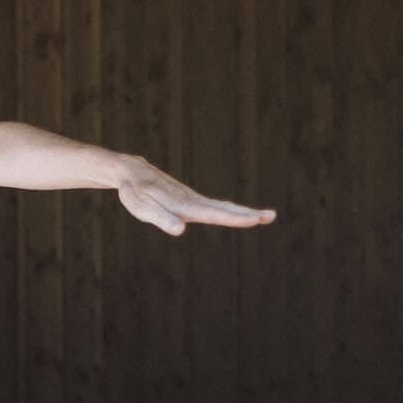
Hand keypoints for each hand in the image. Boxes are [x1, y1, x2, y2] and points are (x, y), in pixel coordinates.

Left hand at [118, 161, 276, 236]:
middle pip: (225, 209)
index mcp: (186, 205)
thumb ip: (161, 219)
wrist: (131, 171)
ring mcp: (192, 199)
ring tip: (264, 215)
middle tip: (272, 215)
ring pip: (221, 206)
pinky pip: (213, 206)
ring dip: (243, 212)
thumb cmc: (134, 191)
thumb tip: (181, 231)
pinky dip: (229, 210)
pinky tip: (235, 214)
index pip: (215, 214)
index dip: (236, 218)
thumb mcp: (142, 208)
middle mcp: (193, 200)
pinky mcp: (188, 199)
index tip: (257, 218)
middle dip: (248, 214)